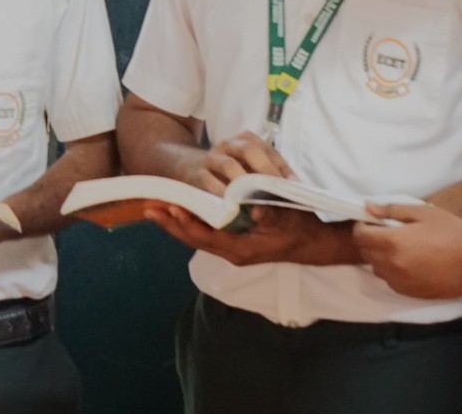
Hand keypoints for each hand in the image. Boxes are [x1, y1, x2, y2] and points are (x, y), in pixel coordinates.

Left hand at [146, 204, 353, 265]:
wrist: (312, 243)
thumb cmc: (299, 228)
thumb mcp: (287, 218)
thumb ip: (269, 215)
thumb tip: (252, 212)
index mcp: (241, 249)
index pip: (206, 237)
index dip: (187, 223)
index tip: (170, 208)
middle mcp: (232, 252)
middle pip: (193, 238)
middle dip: (171, 223)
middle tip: (149, 207)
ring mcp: (231, 248)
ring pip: (196, 236)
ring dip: (176, 222)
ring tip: (156, 208)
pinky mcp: (233, 243)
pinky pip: (205, 233)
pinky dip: (190, 221)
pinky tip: (180, 210)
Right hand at [175, 131, 294, 194]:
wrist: (188, 167)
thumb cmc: (227, 171)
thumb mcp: (247, 167)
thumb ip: (268, 175)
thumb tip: (296, 187)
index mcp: (244, 140)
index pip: (267, 149)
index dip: (281, 166)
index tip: (294, 185)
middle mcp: (228, 145)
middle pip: (249, 150)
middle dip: (266, 170)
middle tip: (277, 189)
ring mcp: (211, 157)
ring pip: (229, 164)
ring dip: (243, 182)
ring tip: (255, 199)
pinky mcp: (197, 173)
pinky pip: (209, 181)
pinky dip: (222, 193)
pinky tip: (232, 205)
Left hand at [353, 202, 461, 299]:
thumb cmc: (452, 231)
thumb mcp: (422, 212)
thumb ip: (392, 210)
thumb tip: (368, 208)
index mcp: (393, 242)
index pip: (360, 236)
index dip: (361, 226)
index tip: (370, 221)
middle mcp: (392, 264)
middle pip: (366, 253)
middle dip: (369, 241)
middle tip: (384, 232)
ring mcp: (401, 281)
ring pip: (376, 269)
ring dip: (379, 257)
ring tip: (397, 248)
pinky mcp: (411, 293)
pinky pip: (390, 281)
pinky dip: (391, 271)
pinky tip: (407, 263)